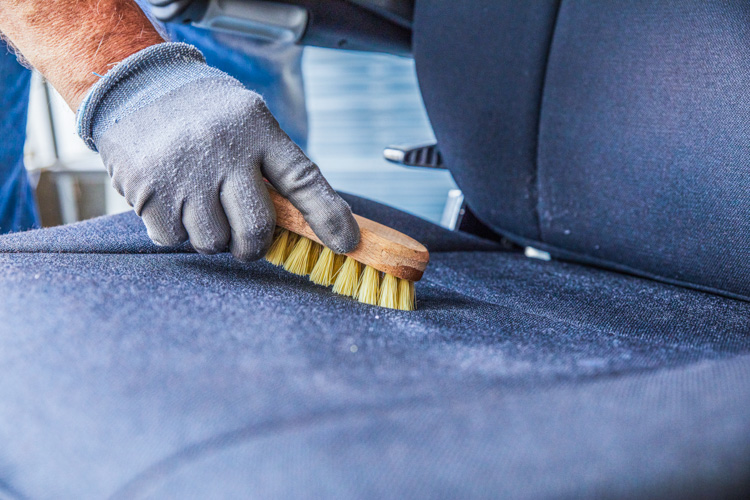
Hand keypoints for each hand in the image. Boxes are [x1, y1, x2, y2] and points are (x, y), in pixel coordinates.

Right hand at [77, 43, 359, 259]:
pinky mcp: (148, 190)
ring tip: (198, 202)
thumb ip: (278, 168)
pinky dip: (174, 230)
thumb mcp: (250, 124)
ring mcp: (184, 172)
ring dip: (209, 235)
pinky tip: (170, 199)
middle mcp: (224, 150)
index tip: (347, 243)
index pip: (303, 180)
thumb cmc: (206, 115)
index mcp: (257, 129)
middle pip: (257, 229)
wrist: (137, 86)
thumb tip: (321, 222)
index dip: (328, 216)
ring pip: (213, 242)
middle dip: (252, 244)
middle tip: (244, 236)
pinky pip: (173, 239)